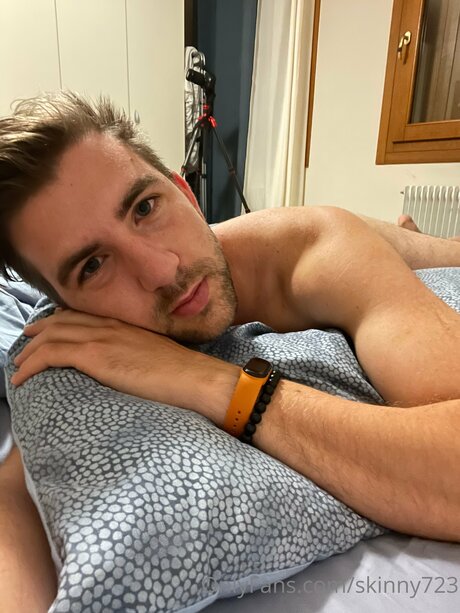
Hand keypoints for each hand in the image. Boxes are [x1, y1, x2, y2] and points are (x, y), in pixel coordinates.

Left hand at [11, 310, 238, 424]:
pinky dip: (31, 364)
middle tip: (25, 340)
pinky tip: (21, 377)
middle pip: (62, 321)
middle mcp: (110, 325)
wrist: (196, 378)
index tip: (47, 328)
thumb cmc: (185, 374)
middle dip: (39, 330)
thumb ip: (138, 355)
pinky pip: (51, 354)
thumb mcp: (157, 357)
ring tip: (17, 363)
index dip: (60, 320)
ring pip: (52, 336)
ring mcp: (102, 338)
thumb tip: (128, 366)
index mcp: (125, 325)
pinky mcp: (96, 356)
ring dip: (29, 350)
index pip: (84, 316)